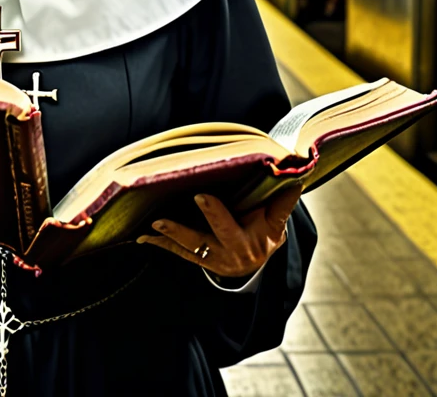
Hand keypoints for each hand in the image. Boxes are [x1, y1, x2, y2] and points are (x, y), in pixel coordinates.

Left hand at [136, 185, 301, 277]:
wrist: (255, 261)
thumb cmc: (264, 230)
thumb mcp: (276, 220)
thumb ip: (283, 201)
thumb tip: (295, 175)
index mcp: (254, 241)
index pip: (240, 222)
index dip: (219, 212)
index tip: (202, 195)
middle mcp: (234, 252)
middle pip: (218, 234)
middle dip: (205, 217)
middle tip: (193, 198)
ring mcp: (214, 259)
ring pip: (193, 246)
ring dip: (173, 234)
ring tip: (155, 223)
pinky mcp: (198, 260)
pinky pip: (178, 253)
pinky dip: (160, 244)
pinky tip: (141, 237)